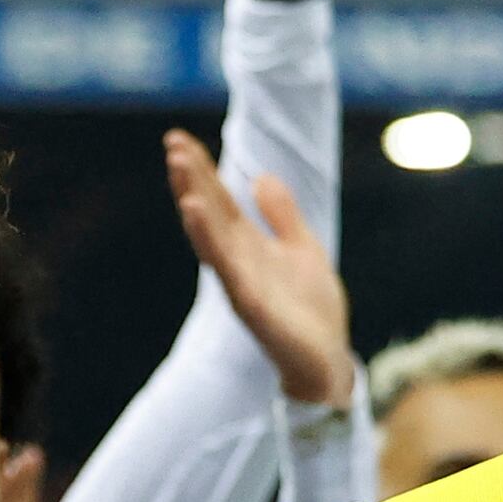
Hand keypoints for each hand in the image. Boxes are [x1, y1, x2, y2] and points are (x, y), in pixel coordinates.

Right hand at [162, 127, 354, 405]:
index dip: (202, 171)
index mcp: (249, 246)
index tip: (180, 140)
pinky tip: (202, 221)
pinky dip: (215, 248)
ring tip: (183, 175)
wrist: (328, 361)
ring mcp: (243, 285)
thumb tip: (260, 176)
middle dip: (193, 180)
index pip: (219, 201)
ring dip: (197, 208)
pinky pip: (231, 275)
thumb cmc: (311, 311)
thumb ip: (281, 215)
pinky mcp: (255, 309)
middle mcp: (239, 262)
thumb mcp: (302, 248)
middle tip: (174, 144)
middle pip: (210, 214)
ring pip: (213, 241)